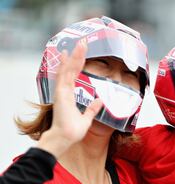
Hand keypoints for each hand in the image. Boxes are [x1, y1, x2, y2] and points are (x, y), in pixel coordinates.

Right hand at [37, 39, 102, 157]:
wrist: (66, 138)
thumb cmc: (73, 131)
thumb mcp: (87, 118)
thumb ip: (92, 108)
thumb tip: (100, 100)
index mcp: (69, 95)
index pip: (74, 75)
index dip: (78, 64)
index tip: (81, 53)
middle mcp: (64, 91)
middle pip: (71, 69)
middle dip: (77, 55)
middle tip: (83, 42)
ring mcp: (62, 91)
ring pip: (68, 69)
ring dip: (75, 56)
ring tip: (80, 44)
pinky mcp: (61, 94)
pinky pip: (64, 76)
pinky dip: (66, 65)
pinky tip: (68, 54)